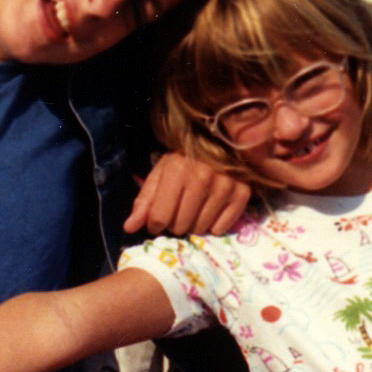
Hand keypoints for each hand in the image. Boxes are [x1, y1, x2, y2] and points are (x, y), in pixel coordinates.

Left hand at [124, 152, 250, 235]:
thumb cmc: (186, 159)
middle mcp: (202, 177)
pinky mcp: (242, 194)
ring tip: (195, 207)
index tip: (158, 218)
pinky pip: (220, 228)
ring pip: (200, 229)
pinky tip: (212, 208)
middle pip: (179, 226)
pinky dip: (214, 224)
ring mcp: (225, 186)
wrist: (221, 142)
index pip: (159, 217)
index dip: (155, 223)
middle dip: (175, 223)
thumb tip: (129, 227)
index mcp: (177, 170)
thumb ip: (144, 200)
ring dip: (194, 224)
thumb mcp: (161, 173)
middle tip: (180, 208)